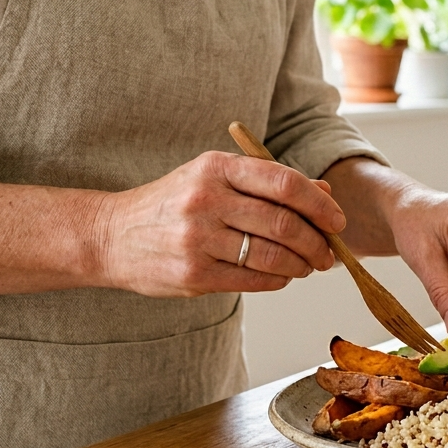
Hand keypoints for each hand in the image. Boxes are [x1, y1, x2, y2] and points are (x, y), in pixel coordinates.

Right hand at [98, 151, 345, 297]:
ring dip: (301, 264)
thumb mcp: (216, 179)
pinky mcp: (193, 273)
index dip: (319, 205)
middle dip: (317, 242)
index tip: (337, 221)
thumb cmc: (175, 203)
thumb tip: (325, 191)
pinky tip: (282, 276)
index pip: (284, 183)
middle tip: (327, 253)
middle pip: (284, 223)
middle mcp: (207, 199)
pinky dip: (277, 280)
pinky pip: (252, 280)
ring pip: (272, 255)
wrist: (111, 235)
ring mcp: (198, 238)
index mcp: (217, 167)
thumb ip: (269, 183)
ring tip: (308, 266)